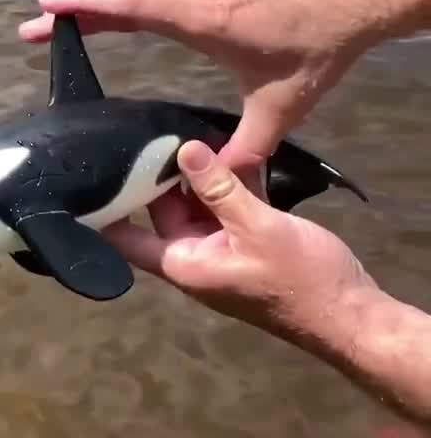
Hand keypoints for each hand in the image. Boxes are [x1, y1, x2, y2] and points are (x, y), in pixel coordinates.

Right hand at [18, 0, 377, 184]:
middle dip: (75, 6)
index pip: (131, 5)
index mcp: (201, 17)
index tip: (44, 9)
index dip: (85, 6)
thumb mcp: (282, 105)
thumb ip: (248, 146)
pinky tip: (118, 14)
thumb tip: (215, 181)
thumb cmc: (316, 46)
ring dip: (98, 0)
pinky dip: (124, 0)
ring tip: (63, 18)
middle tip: (34, 24)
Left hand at [103, 140, 376, 347]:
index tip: (86, 174)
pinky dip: (227, 182)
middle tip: (146, 127)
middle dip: (157, 173)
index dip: (104, 207)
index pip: (125, 237)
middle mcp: (193, 256)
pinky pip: (226, 206)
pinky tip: (226, 144)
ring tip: (181, 125)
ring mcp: (220, 247)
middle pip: (160, 210)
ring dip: (195, 173)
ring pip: (195, 203)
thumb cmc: (299, 278)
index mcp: (182, 262)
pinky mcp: (246, 239)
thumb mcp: (256, 227)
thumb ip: (219, 188)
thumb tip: (184, 149)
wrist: (352, 313)